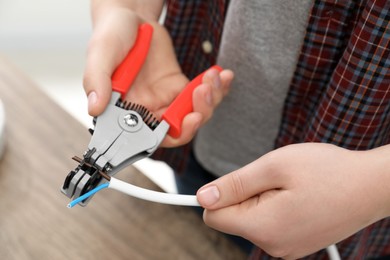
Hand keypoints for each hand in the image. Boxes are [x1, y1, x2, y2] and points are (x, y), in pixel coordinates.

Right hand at [83, 5, 232, 146]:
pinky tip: (223, 75)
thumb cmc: (112, 35)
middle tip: (202, 93)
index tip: (188, 121)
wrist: (131, 17)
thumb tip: (94, 109)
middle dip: (197, 116)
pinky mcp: (180, 87)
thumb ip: (97, 81)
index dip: (171, 136)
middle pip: (178, 130)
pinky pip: (202, 96)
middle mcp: (146, 110)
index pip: (148, 137)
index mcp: (124, 111)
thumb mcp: (100, 54)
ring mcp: (166, 99)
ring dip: (209, 99)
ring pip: (194, 114)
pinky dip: (217, 88)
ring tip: (211, 77)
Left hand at [196, 143, 389, 258]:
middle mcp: (273, 246)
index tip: (235, 179)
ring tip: (291, 187)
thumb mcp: (274, 166)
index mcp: (263, 227)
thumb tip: (203, 197)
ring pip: (252, 219)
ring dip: (262, 199)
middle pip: (233, 218)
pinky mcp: (296, 243)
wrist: (372, 186)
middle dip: (245, 194)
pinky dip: (275, 207)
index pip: (214, 217)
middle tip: (276, 179)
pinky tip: (299, 197)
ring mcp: (286, 248)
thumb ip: (235, 184)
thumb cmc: (328, 171)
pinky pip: (270, 223)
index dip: (217, 194)